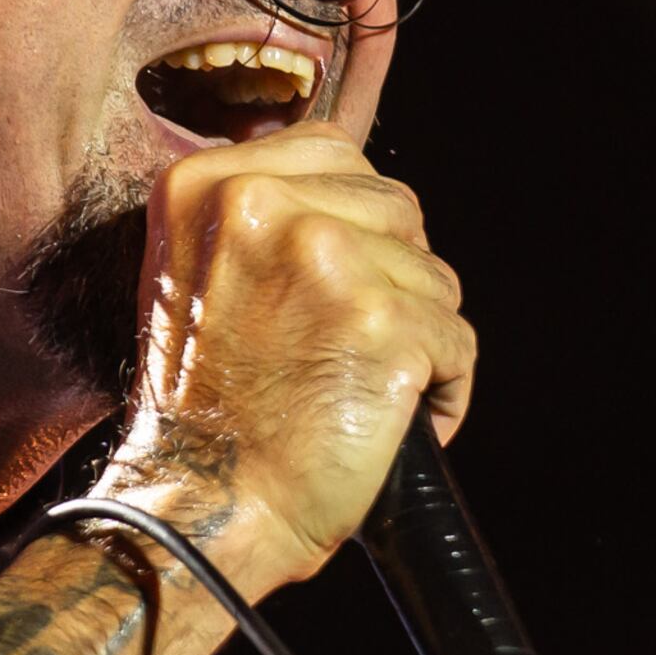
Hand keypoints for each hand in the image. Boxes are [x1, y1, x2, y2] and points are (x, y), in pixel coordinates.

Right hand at [103, 122, 472, 596]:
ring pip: (436, 276)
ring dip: (417, 336)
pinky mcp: (386, 324)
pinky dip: (442, 390)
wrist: (202, 505)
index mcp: (208, 184)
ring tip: (358, 388)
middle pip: (397, 207)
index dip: (355, 219)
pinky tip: (391, 420)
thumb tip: (353, 184)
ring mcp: (329, 261)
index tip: (330, 285)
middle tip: (340, 347)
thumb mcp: (196, 272)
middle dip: (391, 278)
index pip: (336, 149)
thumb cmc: (203, 409)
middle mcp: (264, 206)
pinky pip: (459, 341)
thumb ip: (263, 214)